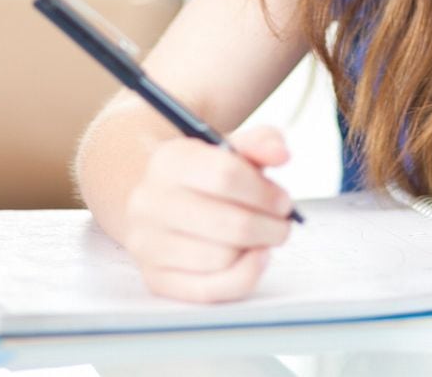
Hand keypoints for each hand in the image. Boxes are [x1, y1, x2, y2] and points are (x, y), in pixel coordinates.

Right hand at [123, 126, 293, 302]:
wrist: (160, 197)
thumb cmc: (205, 172)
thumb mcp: (231, 146)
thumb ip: (261, 142)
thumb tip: (281, 154)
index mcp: (170, 160)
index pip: (227, 176)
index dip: (265, 192)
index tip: (283, 200)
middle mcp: (150, 202)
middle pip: (231, 224)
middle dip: (270, 226)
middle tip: (282, 223)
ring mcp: (147, 243)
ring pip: (222, 259)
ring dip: (257, 250)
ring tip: (265, 236)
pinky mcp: (155, 278)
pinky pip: (208, 290)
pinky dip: (242, 276)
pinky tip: (255, 258)